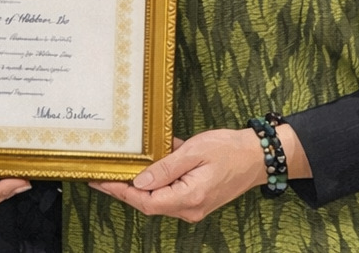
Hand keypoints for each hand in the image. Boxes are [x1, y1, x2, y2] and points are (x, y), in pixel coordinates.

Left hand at [91, 130, 265, 222]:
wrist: (257, 156)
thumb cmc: (228, 149)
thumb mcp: (194, 151)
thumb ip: (166, 167)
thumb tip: (139, 181)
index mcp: (188, 198)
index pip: (145, 201)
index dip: (120, 192)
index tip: (101, 181)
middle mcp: (189, 208)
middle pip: (149, 203)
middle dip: (125, 189)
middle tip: (103, 174)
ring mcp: (194, 206)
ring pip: (158, 199)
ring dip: (139, 186)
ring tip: (118, 170)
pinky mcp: (196, 199)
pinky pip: (170, 193)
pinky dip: (156, 182)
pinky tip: (146, 167)